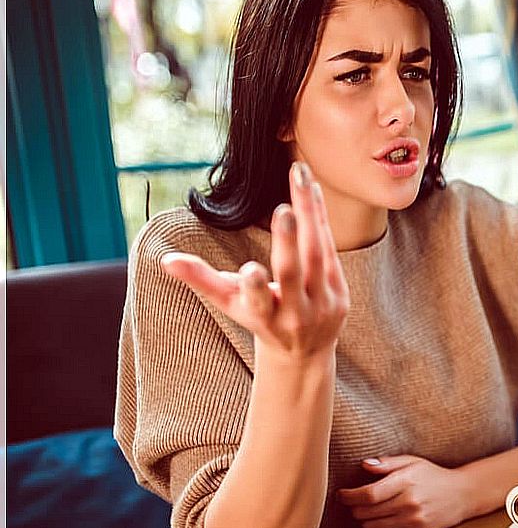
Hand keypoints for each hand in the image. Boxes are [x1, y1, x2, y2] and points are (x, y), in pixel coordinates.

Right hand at [161, 162, 349, 361]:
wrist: (305, 351)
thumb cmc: (260, 319)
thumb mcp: (230, 303)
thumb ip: (202, 280)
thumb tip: (167, 259)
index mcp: (264, 318)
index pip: (259, 303)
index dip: (255, 288)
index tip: (250, 270)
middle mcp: (296, 314)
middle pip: (293, 275)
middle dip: (288, 243)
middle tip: (283, 210)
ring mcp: (322, 304)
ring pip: (317, 255)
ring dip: (309, 214)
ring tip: (298, 177)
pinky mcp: (341, 294)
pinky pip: (330, 250)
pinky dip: (320, 219)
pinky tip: (311, 189)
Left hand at [337, 455, 475, 527]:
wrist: (462, 494)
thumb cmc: (433, 475)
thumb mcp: (413, 462)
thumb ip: (388, 463)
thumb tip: (364, 465)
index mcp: (406, 482)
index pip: (368, 494)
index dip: (349, 496)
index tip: (342, 494)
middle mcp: (409, 503)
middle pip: (366, 512)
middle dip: (355, 508)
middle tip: (356, 502)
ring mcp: (414, 520)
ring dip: (365, 520)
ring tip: (370, 511)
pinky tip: (385, 519)